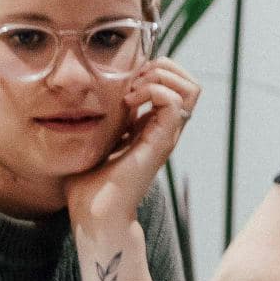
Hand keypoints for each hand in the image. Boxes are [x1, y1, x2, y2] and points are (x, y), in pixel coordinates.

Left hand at [61, 59, 200, 241]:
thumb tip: (90, 97)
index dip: (156, 70)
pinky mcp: (160, 143)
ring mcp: (165, 136)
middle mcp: (165, 130)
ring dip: (160, 78)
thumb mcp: (96, 138)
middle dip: (163, 68)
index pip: (177, 85)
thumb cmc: (88, 182)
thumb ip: (103, 118)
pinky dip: (153, 92)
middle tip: (133, 81)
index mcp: (153, 127)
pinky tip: (128, 103)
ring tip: (133, 90)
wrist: (94, 213)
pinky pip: (174, 104)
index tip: (126, 79)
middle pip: (191, 84)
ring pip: (190, 89)